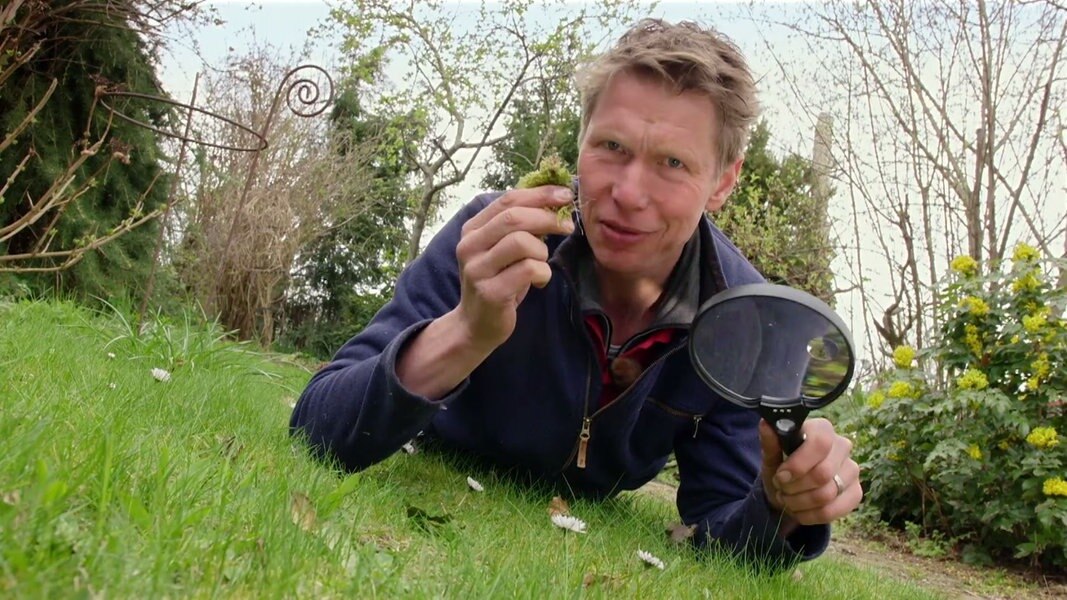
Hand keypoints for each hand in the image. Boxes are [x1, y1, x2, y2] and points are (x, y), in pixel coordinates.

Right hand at [453, 185, 574, 349]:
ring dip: (542, 251)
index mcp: (472, 229)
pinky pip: (528, 270)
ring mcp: (477, 269)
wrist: (475, 325)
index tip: (565, 194)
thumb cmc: (498, 282)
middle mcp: (469, 246)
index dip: (539, 194)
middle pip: (514, 217)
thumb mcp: (503, 250)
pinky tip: (539, 282)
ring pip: (521, 242)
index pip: (507, 200)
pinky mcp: (490, 292)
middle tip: (567, 226)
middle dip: (547, 217)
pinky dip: (542, 273)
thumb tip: (555, 199)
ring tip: (541, 264)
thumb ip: (520, 226)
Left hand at [759, 418, 861, 526]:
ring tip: (787, 499)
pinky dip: (810, 515)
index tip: (781, 476)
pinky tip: (800, 511)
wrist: (791, 490)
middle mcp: (842, 446)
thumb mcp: (771, 457)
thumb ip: (770, 443)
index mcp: (822, 429)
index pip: (820, 443)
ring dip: (799, 502)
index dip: (798, 464)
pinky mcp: (856, 492)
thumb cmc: (782, 468)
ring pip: (827, 494)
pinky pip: (833, 511)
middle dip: (795, 487)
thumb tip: (767, 424)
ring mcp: (852, 470)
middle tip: (782, 489)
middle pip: (823, 473)